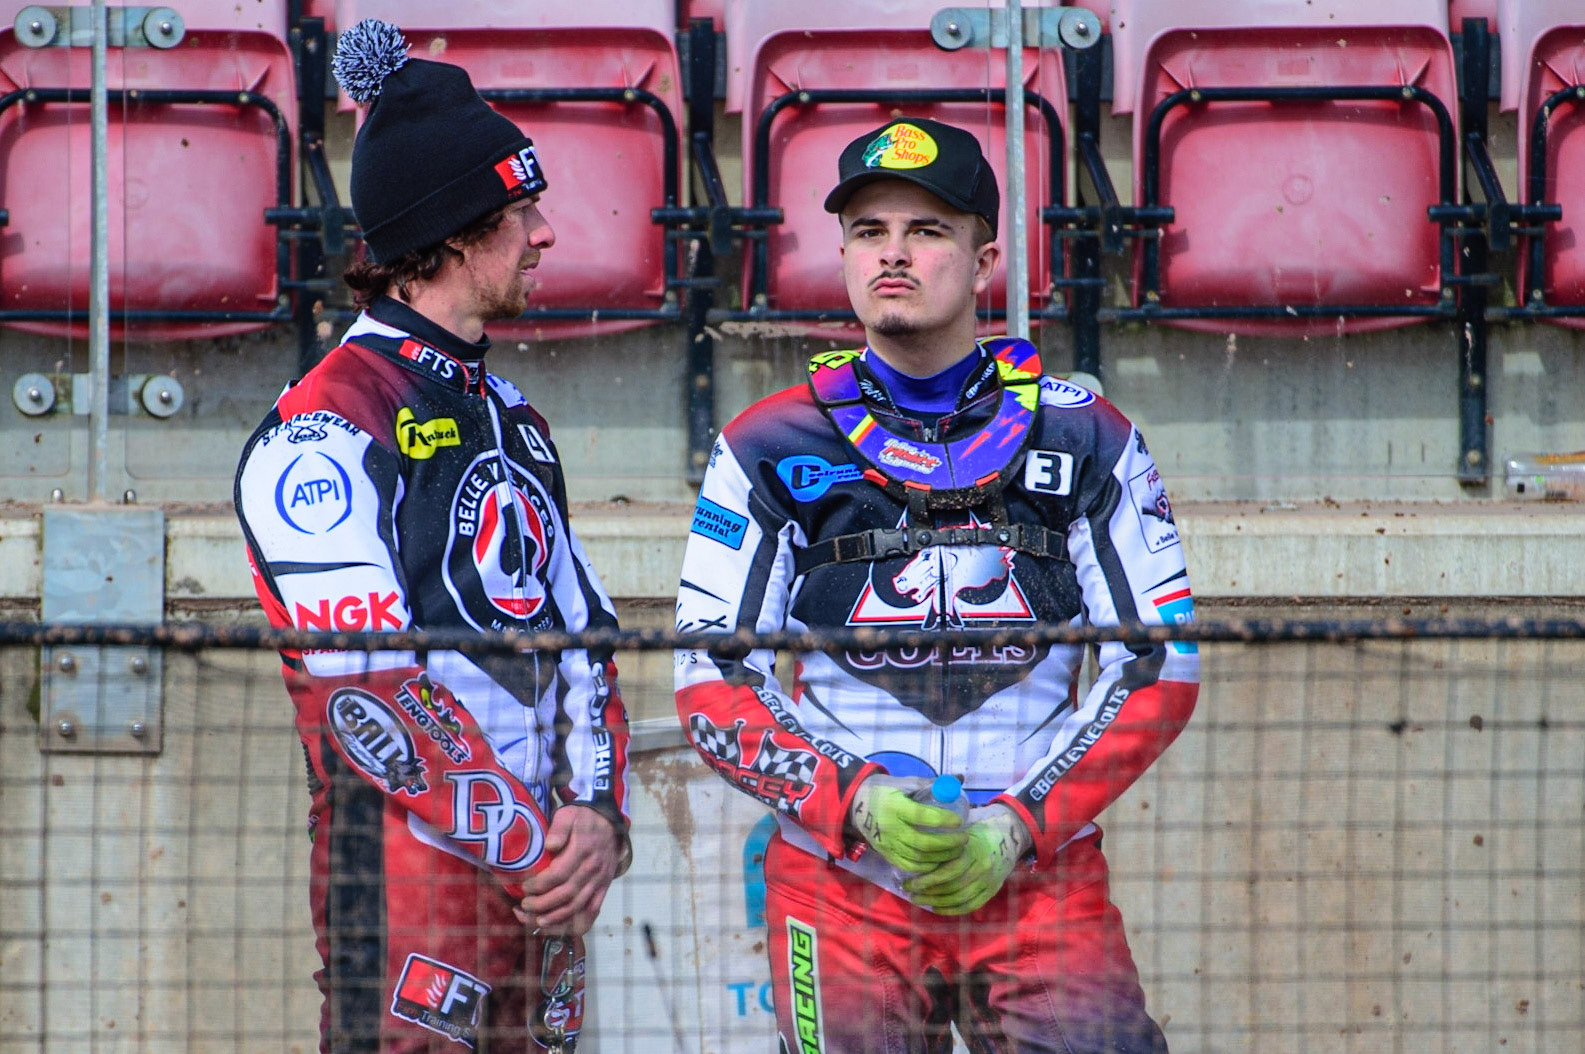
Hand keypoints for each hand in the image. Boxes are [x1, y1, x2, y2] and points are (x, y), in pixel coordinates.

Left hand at [515, 805, 622, 936]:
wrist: (610, 823)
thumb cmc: (584, 819)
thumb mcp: (569, 814)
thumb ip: (559, 828)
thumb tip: (549, 845)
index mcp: (582, 851)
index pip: (559, 874)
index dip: (539, 884)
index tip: (525, 887)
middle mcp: (592, 869)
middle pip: (566, 894)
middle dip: (542, 904)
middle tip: (524, 905)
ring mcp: (599, 881)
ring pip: (578, 906)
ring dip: (556, 918)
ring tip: (537, 921)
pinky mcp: (603, 889)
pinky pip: (592, 912)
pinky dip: (577, 924)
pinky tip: (561, 928)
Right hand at [847, 774, 967, 874]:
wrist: (855, 804)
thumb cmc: (883, 790)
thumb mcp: (904, 782)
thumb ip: (930, 784)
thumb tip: (958, 779)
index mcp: (895, 807)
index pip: (922, 816)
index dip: (943, 820)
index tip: (959, 821)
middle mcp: (891, 828)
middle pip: (924, 843)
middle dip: (948, 844)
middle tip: (964, 838)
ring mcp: (888, 844)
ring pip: (919, 858)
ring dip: (942, 857)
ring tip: (957, 850)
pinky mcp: (887, 855)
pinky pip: (910, 866)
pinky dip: (928, 867)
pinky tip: (940, 861)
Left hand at [904, 803, 1031, 914]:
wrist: (1007, 836)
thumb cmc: (975, 831)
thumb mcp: (960, 830)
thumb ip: (944, 842)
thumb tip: (915, 852)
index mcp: (972, 850)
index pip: (947, 871)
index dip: (927, 880)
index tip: (908, 882)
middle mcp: (982, 867)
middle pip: (952, 886)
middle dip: (928, 892)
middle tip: (910, 893)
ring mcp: (989, 880)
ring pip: (960, 898)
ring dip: (937, 902)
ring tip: (919, 900)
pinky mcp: (992, 890)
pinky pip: (971, 905)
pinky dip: (953, 910)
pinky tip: (937, 908)